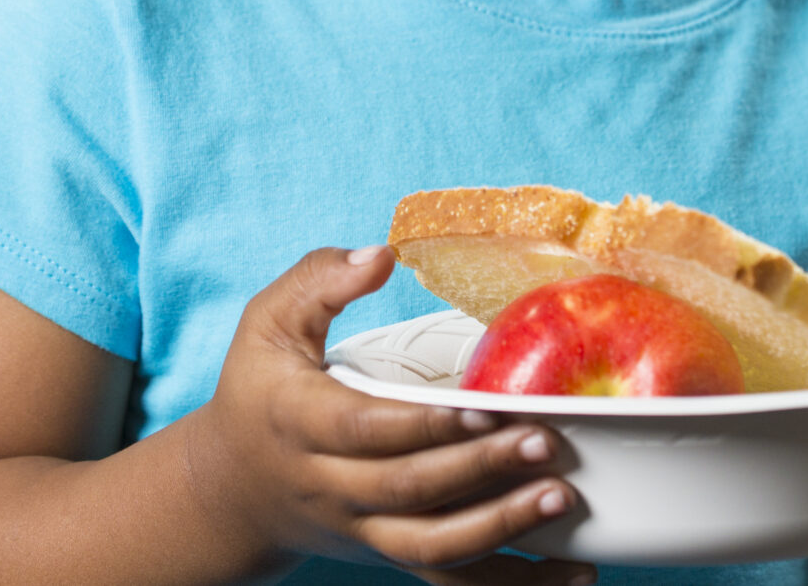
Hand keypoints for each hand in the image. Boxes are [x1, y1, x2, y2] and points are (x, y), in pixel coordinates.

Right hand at [180, 245, 590, 585]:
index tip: (485, 408)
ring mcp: (362, 529)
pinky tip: (574, 573)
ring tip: (560, 500)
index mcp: (299, 421)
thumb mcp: (266, 323)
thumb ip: (319, 280)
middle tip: (544, 443)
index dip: (425, 425)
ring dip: (500, 530)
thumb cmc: (260, 391)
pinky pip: (451, 582)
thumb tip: (381, 256)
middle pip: (408, 489)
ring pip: (430, 546)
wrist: (233, 490)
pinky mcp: (388, 553)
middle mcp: (330, 485)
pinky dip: (512, 585)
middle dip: (480, 471)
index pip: (365, 430)